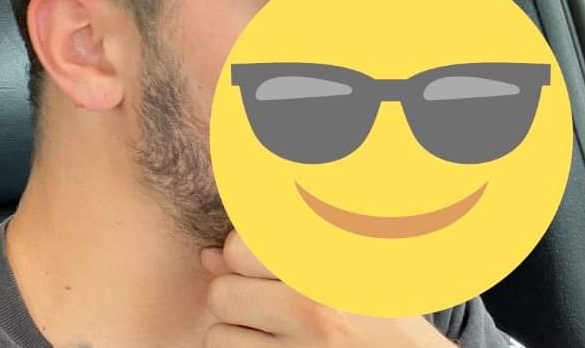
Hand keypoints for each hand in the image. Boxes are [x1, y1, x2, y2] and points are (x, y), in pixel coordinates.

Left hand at [199, 230, 453, 346]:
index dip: (243, 253)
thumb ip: (272, 251)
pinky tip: (275, 346)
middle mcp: (312, 309)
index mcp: (326, 262)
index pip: (238, 248)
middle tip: (270, 299)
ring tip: (277, 327)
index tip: (262, 262)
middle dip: (237, 294)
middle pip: (222, 293)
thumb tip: (207, 256)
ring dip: (238, 331)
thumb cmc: (377, 303)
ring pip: (220, 336)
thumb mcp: (346, 256)